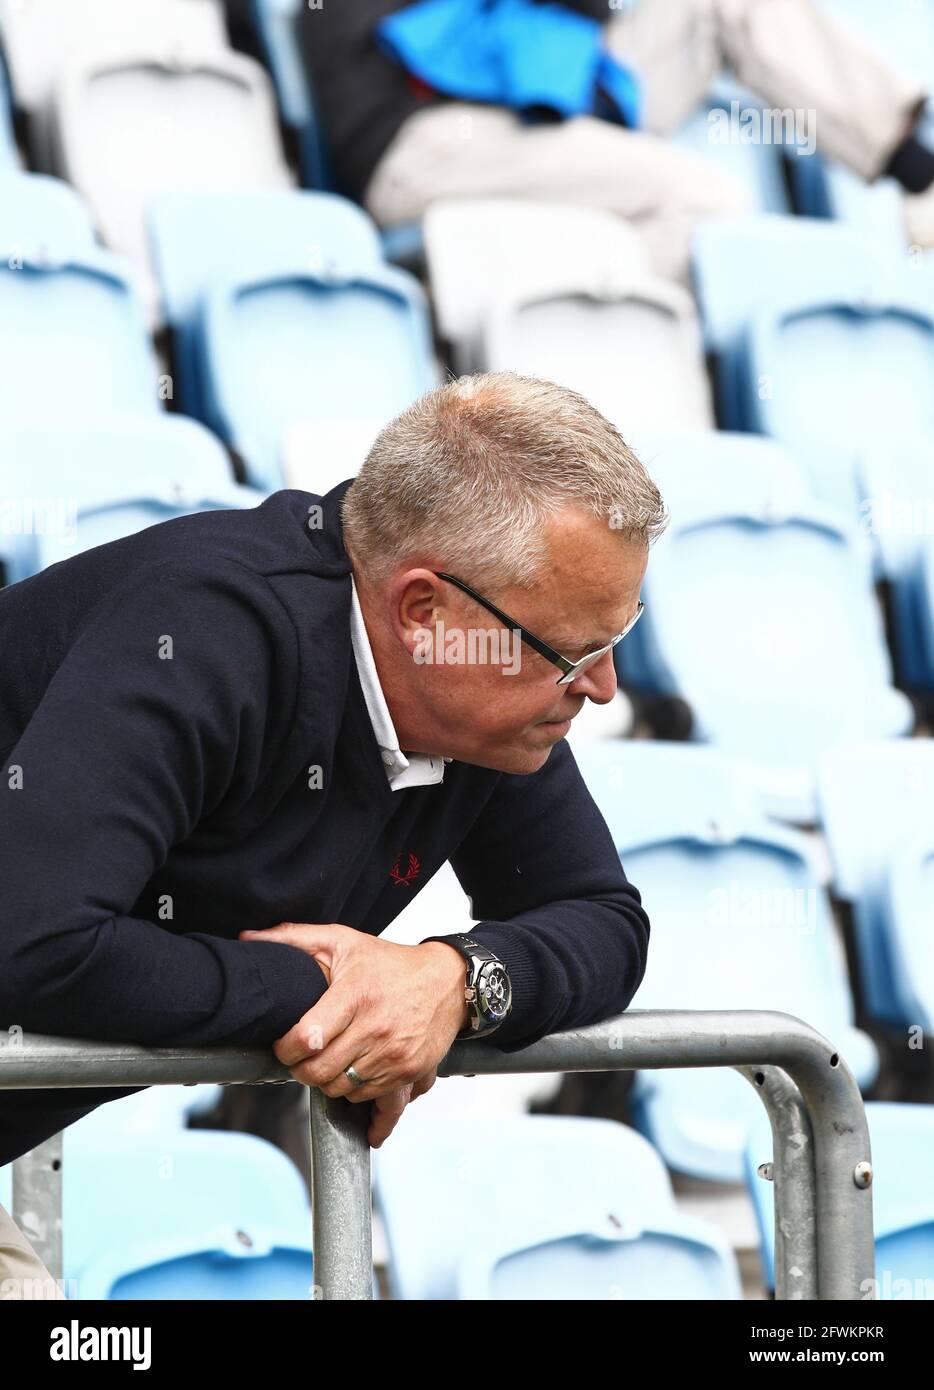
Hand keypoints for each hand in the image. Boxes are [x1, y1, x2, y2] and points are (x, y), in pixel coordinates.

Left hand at [238, 922, 468, 1146]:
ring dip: (330, 1082)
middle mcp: (376, 1028)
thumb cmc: (390, 962)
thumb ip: (293, 938)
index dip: (286, 1049)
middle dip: (303, 1069)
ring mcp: (394, 1054)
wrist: (448, 981)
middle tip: (305, 1057)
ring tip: (332, 1062)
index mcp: (354, 995)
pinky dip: (358, 1097)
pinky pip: (373, 1102)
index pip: (307, 1039)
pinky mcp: (410, 1072)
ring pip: (342, 1090)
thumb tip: (247, 938)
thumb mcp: (343, 941)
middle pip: (319, 1072)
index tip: (286, 1045)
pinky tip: (356, 1089)